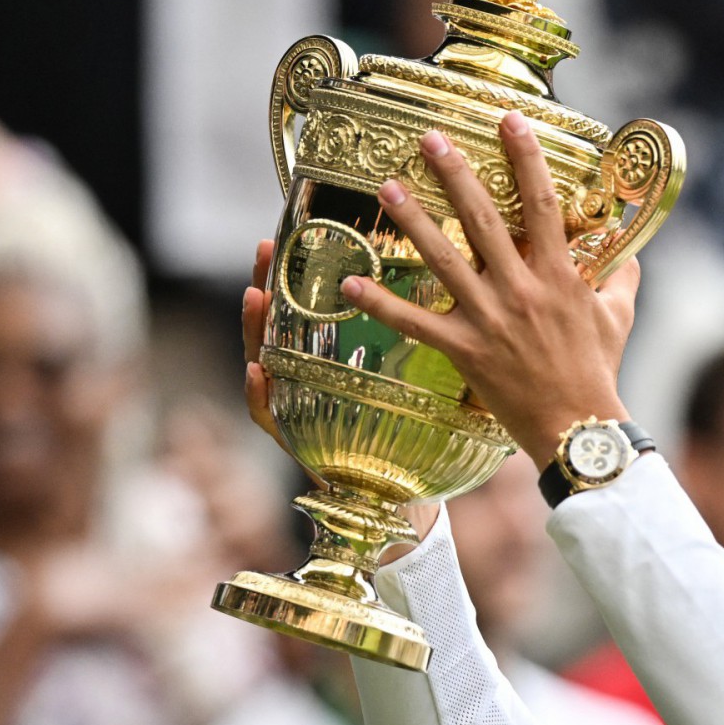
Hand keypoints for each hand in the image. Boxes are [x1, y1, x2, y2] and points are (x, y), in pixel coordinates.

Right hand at [238, 239, 426, 549]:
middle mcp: (318, 371)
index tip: (301, 231)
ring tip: (254, 296)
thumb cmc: (421, 431)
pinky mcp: (297, 440)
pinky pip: (268, 415)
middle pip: (288, 320)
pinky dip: (257, 394)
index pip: (323, 302)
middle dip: (272, 282)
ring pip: (269, 359)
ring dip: (256, 328)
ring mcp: (300, 404)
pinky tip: (255, 372)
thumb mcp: (429, 375)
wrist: (408, 494)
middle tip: (266, 249)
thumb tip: (469, 276)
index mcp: (347, 352)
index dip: (309, 268)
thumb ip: (433, 332)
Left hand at [340, 112, 640, 469]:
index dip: (525, 158)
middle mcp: (521, 290)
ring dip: (414, 220)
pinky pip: (415, 324)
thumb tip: (628, 252)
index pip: (541, 204)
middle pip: (483, 220)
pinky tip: (351, 282)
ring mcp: (490, 319)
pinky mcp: (466, 351)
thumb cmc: (598, 371)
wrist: (577, 427)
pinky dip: (381, 304)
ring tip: (387, 186)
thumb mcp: (618, 317)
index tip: (508, 121)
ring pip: (444, 260)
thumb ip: (621, 278)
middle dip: (456, 174)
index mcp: (560, 276)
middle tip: (429, 139)